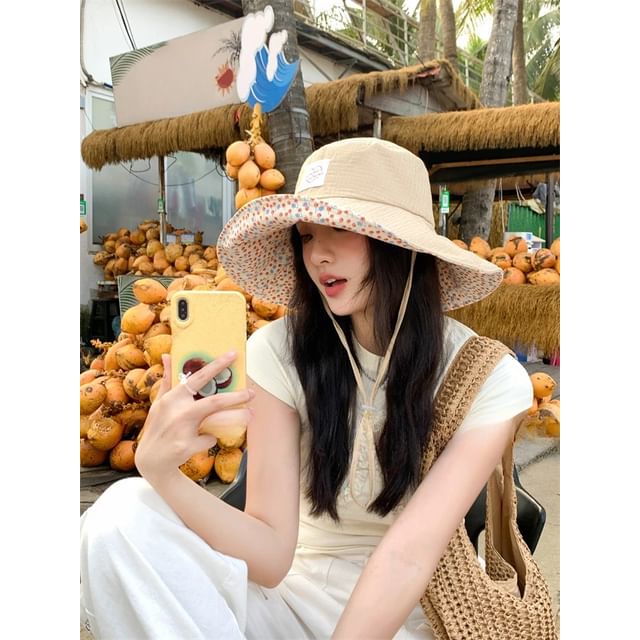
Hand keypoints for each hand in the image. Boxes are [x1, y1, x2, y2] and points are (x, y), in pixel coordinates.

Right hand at [135, 351, 253, 484]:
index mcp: (172, 398)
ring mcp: (183, 430)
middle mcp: (178, 412)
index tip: (233, 354)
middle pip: (215, 401)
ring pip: (217, 421)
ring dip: (237, 416)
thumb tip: (168, 355)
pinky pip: (209, 439)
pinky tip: (204, 439)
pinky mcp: (187, 446)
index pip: (198, 377)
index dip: (217, 365)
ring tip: (251, 413)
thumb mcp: (159, 402)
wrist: (151, 460)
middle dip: (237, 396)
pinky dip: (209, 438)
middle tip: (252, 393)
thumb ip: (167, 379)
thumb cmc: (157, 427)